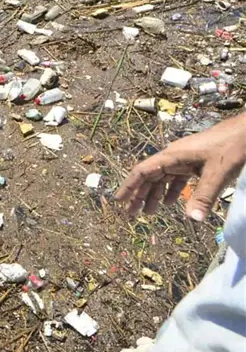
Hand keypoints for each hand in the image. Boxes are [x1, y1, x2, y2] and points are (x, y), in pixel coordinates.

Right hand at [114, 113, 245, 219]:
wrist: (245, 132)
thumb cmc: (230, 148)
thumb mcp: (217, 173)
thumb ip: (204, 196)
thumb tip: (192, 220)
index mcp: (171, 157)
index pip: (143, 171)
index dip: (129, 186)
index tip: (119, 200)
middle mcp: (172, 157)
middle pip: (149, 177)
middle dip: (139, 195)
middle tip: (130, 213)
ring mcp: (182, 160)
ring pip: (162, 179)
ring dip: (154, 194)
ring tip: (148, 212)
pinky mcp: (193, 162)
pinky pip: (176, 178)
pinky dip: (171, 191)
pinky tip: (170, 203)